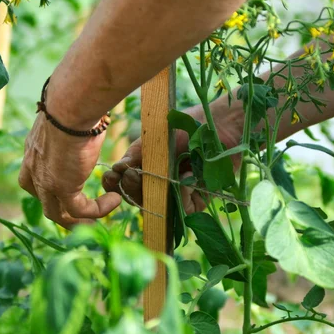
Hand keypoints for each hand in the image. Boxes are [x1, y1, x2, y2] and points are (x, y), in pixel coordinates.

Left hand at [18, 112, 121, 228]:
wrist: (70, 106)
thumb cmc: (73, 103)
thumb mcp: (70, 120)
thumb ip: (75, 129)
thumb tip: (93, 120)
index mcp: (33, 151)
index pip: (33, 179)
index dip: (49, 190)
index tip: (70, 191)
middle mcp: (34, 168)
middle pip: (43, 201)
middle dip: (62, 213)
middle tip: (80, 218)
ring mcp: (45, 181)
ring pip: (57, 213)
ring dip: (77, 221)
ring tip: (96, 223)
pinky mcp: (62, 188)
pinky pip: (80, 210)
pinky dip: (98, 210)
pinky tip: (114, 201)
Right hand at [102, 101, 243, 213]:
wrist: (220, 124)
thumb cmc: (187, 125)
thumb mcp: (157, 137)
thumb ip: (137, 154)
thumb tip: (117, 169)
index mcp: (144, 167)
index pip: (123, 183)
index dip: (114, 183)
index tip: (113, 176)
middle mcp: (159, 182)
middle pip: (137, 198)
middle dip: (133, 188)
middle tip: (134, 174)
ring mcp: (177, 193)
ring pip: (158, 207)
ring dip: (156, 193)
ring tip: (162, 175)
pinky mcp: (197, 200)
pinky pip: (183, 209)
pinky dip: (183, 196)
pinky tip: (189, 179)